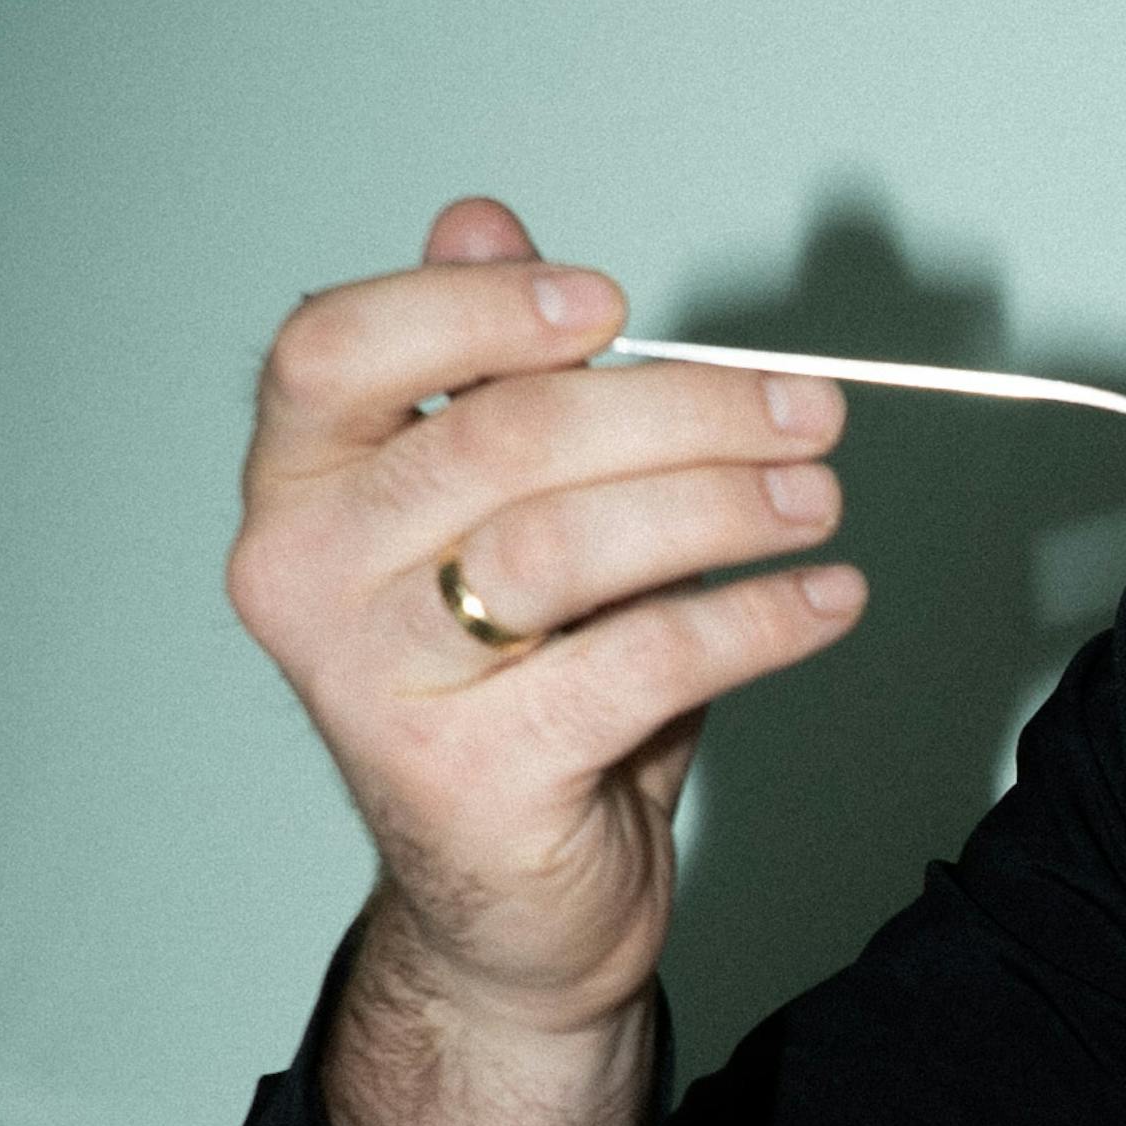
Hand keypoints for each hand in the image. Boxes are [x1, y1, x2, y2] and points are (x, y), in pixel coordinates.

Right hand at [226, 198, 865, 1125]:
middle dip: (681, 410)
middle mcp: (307, 582)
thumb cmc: (513, 688)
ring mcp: (376, 688)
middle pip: (496, 440)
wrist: (511, 906)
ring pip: (566, 546)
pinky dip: (754, 620)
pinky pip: (639, 663)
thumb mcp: (495, 517)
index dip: (474, 309)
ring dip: (725, 505)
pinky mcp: (471, 780)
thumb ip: (484, 373)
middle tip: (810, 410)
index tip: (613, 302)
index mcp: (298, 491)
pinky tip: (826, 600)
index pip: (335, 348)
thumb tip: (485, 220)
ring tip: (820, 496)